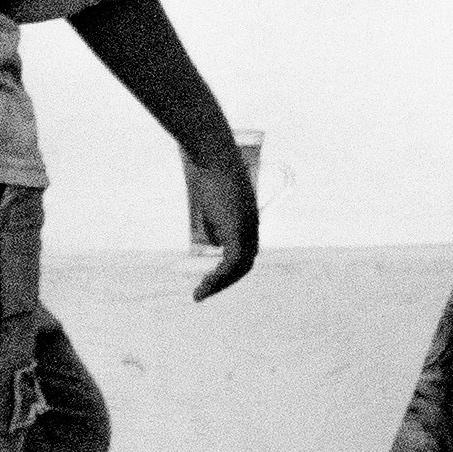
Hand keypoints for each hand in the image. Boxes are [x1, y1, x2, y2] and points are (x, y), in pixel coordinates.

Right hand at [185, 140, 261, 302]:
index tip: (214, 278)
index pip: (245, 252)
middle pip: (244, 263)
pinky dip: (218, 278)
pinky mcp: (237, 230)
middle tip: (204, 291)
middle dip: (225, 281)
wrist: (215, 157)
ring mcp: (247, 229)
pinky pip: (230, 262)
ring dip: (219, 283)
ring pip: (238, 267)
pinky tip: (205, 287)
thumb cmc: (211, 171)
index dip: (231, 269)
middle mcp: (252, 226)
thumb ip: (215, 221)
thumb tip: (212, 242)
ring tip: (200, 294)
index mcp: (249, 220)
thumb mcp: (213, 199)